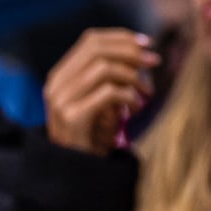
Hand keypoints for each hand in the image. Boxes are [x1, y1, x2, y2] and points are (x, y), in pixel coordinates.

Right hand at [42, 28, 160, 153]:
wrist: (74, 172)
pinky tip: (136, 109)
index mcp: (60, 76)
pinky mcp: (73, 117)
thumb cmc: (91, 135)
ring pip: (104, 68)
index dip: (121, 37)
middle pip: (97, 49)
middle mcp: (56, 85)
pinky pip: (109, 93)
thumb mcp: (98, 99)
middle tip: (154, 61)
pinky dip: (129, 96)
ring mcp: (62, 101)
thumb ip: (108, 77)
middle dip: (130, 52)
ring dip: (133, 76)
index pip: (90, 40)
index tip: (146, 44)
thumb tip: (141, 52)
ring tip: (146, 93)